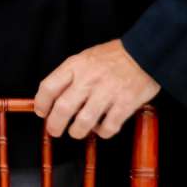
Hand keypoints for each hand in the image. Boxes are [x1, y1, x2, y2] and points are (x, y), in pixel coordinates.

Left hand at [37, 39, 161, 139]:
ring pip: (83, 121)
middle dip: (54, 124)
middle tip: (54, 130)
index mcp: (76, 65)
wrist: (145, 53)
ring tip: (76, 132)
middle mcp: (89, 79)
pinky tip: (101, 128)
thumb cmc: (113, 57)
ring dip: (77, 131)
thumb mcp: (84, 58)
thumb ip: (70, 75)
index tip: (41, 112)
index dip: (41, 103)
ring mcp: (108, 92)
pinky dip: (102, 132)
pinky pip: (108, 127)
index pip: (48, 87)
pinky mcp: (125, 104)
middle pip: (63, 108)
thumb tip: (53, 98)